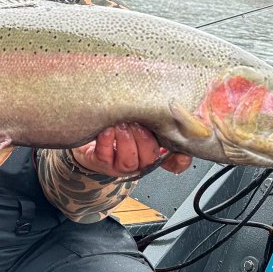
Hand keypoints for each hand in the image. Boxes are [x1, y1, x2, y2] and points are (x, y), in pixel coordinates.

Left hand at [71, 123, 191, 176]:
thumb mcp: (141, 119)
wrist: (91, 134)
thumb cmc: (120, 126)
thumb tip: (178, 106)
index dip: (180, 160)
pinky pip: (105, 155)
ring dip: (126, 139)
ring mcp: (120, 165)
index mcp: (153, 151)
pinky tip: (107, 129)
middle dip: (143, 137)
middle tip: (135, 122)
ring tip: (121, 124)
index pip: (175, 162)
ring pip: (129, 160)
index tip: (180, 151)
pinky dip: (107, 140)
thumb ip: (156, 117)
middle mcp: (139, 161)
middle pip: (150, 156)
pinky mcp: (101, 162)